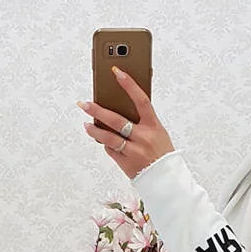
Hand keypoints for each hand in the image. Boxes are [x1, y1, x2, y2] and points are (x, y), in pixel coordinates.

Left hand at [77, 66, 174, 180]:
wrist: (166, 179)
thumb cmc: (161, 153)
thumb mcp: (158, 133)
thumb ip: (142, 122)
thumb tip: (120, 108)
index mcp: (154, 126)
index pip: (141, 100)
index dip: (129, 85)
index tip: (117, 72)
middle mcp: (143, 137)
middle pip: (116, 120)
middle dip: (97, 110)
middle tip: (84, 104)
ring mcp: (133, 151)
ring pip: (108, 138)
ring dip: (94, 130)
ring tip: (86, 124)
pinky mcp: (126, 163)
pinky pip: (111, 150)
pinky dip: (106, 144)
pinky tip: (102, 139)